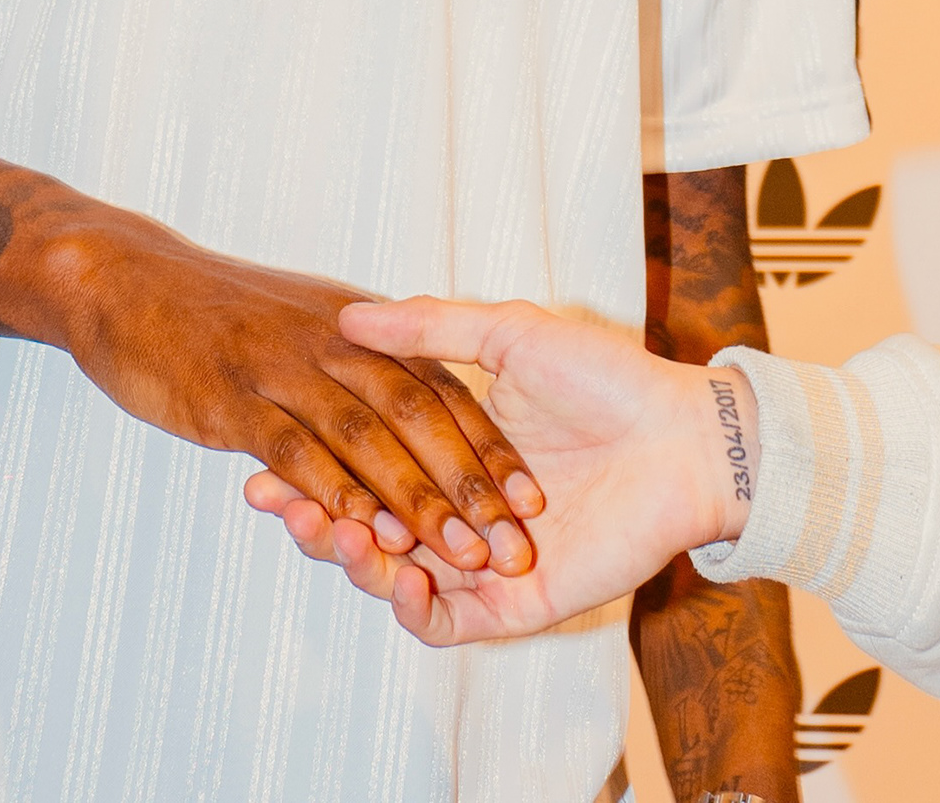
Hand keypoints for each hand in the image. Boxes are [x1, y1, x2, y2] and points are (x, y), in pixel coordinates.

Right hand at [45, 220, 543, 571]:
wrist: (124, 278)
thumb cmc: (211, 304)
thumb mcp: (301, 316)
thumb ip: (356, 349)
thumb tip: (407, 392)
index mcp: (356, 328)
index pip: (439, 387)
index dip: (484, 441)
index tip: (529, 495)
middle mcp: (333, 343)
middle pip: (417, 413)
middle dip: (468, 480)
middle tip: (512, 538)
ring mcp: (283, 370)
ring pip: (366, 437)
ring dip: (415, 499)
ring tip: (459, 552)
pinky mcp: (233, 401)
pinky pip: (296, 449)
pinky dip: (333, 488)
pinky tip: (364, 532)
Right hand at [245, 296, 755, 644]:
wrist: (680, 435)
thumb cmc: (606, 377)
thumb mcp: (509, 335)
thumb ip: (431, 327)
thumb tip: (349, 314)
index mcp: (451, 455)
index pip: (364, 472)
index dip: (311, 471)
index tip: (259, 461)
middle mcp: (459, 514)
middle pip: (366, 532)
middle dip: (315, 520)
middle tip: (277, 499)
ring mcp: (481, 564)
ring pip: (394, 581)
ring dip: (354, 562)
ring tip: (332, 528)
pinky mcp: (512, 606)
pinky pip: (444, 624)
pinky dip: (411, 607)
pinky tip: (394, 575)